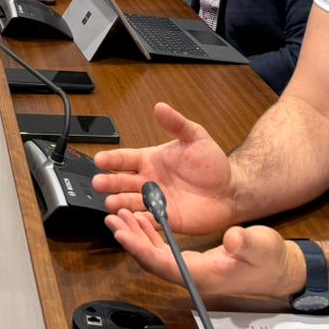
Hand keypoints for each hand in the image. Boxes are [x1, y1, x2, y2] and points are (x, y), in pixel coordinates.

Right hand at [92, 101, 235, 232]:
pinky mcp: (166, 220)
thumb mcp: (196, 137)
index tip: (99, 159)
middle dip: (109, 182)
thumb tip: (160, 107)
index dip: (111, 159)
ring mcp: (156, 201)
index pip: (125, 159)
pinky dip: (139, 221)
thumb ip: (177, 124)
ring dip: (120, 203)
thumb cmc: (211, 163)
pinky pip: (149, 221)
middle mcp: (148, 181)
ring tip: (110, 203)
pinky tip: (132, 220)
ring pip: (132, 202)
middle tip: (98, 183)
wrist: (230, 190)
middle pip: (122, 182)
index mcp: (150, 160)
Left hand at [107, 214, 304, 301]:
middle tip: (113, 218)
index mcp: (204, 274)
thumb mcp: (262, 246)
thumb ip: (246, 243)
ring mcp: (192, 270)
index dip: (141, 249)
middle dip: (131, 240)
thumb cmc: (270, 260)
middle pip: (153, 260)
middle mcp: (193, 275)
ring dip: (138, 236)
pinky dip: (152, 234)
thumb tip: (232, 238)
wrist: (278, 270)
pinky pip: (165, 250)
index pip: (164, 264)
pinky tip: (144, 219)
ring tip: (121, 215)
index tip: (123, 233)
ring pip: (156, 255)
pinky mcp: (193, 263)